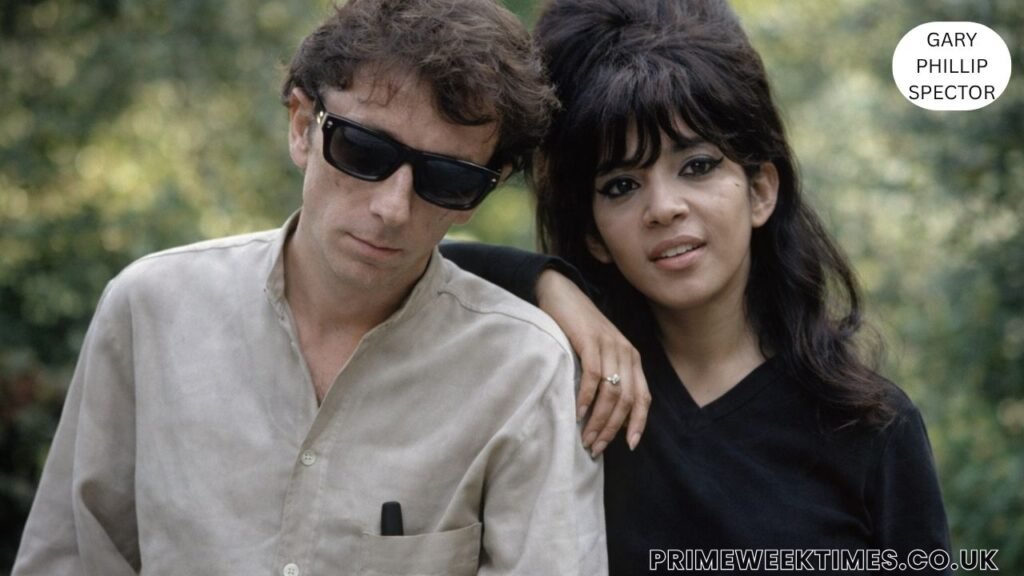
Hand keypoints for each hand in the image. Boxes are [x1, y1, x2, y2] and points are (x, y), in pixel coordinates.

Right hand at [536, 270, 650, 456]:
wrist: (562, 294)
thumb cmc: (578, 328)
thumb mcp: (600, 353)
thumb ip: (608, 376)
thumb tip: (605, 413)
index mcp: (632, 358)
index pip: (643, 397)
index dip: (638, 423)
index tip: (631, 445)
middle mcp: (626, 352)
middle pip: (627, 400)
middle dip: (612, 428)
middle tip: (596, 447)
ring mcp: (609, 345)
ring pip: (612, 392)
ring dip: (598, 419)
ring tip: (586, 437)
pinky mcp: (590, 340)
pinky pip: (593, 375)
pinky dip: (586, 397)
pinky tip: (577, 412)